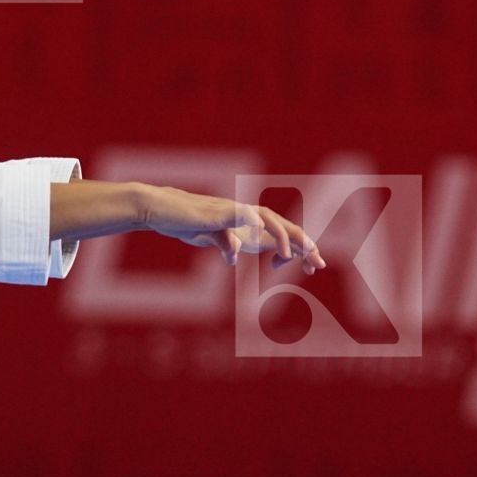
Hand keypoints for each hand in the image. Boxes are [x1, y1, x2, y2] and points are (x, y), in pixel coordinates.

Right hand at [137, 185, 325, 273]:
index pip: (281, 233)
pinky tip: (261, 232)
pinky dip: (251, 223)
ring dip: (281, 234)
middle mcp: (243, 215)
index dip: (300, 248)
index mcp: (246, 223)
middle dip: (302, 242)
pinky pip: (237, 215)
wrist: (158, 208)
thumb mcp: (209, 238)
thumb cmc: (184, 222)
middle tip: (318, 262)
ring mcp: (231, 211)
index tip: (313, 267)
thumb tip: (234, 258)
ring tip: (290, 254)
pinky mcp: (216, 212)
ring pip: (265, 217)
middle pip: (281, 224)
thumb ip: (226, 245)